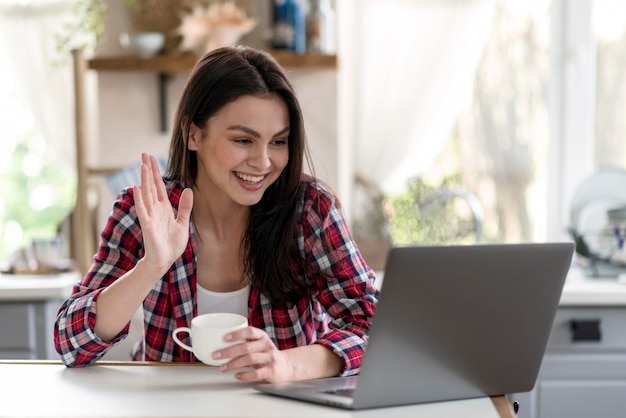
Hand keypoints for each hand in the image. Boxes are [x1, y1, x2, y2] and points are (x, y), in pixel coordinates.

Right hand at [133, 153, 192, 273]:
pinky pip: (143, 210)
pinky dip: (139, 199)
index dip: (156, 172)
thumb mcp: (183, 223)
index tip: (151, 158)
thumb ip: (185, 207)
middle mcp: (155, 209)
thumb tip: (188, 190)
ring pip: (146, 194)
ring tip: (143, 165)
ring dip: (144, 180)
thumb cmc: (172, 244)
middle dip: (148, 170)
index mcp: (164, 208)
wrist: (165, 261)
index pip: (159, 186)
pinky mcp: (147, 225)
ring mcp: (150, 216)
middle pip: (151, 185)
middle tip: (144, 154)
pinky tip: (137, 187)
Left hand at [214, 327, 295, 382]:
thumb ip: (245, 342)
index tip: (224, 338)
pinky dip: (244, 375)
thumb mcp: (259, 344)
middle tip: (216, 355)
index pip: (250, 331)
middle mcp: (267, 345)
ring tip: (223, 367)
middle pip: (246, 347)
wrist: (287, 366)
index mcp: (262, 336)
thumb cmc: (267, 354)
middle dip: (228, 351)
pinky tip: (237, 375)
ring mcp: (270, 358)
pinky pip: (256, 373)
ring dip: (233, 364)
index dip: (236, 334)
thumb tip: (220, 344)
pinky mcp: (272, 371)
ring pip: (250, 359)